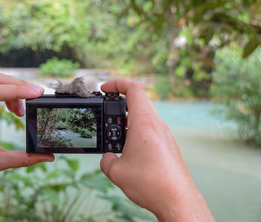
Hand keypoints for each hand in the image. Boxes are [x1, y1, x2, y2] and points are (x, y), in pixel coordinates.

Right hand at [100, 78, 213, 221]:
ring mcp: (165, 134)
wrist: (177, 200)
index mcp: (144, 123)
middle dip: (120, 101)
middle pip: (139, 100)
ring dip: (128, 119)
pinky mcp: (168, 145)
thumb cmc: (151, 184)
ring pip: (145, 115)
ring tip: (116, 135)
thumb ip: (106, 161)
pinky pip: (150, 129)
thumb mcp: (117, 172)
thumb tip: (107, 158)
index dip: (117, 83)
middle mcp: (157, 125)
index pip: (134, 88)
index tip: (105, 88)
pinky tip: (129, 149)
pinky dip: (137, 131)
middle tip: (107, 112)